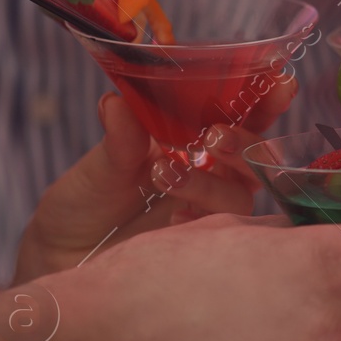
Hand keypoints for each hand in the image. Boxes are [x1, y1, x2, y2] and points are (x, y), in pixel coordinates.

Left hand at [14, 81, 296, 281]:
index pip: (238, 113)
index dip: (264, 98)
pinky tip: (176, 217)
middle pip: (256, 154)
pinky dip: (203, 216)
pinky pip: (226, 230)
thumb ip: (118, 140)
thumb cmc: (83, 205)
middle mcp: (209, 171)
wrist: (61, 257)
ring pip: (241, 192)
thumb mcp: (96, 168)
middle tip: (214, 136)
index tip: (279, 83)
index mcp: (189, 138)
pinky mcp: (202, 242)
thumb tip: (116, 101)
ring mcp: (209, 208)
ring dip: (212, 181)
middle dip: (245, 141)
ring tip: (165, 174)